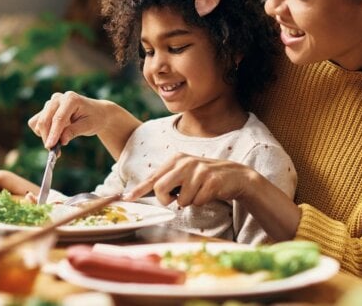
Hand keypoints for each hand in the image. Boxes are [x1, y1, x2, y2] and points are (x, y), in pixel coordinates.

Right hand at [27, 91, 112, 148]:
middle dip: (47, 137)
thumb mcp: (88, 126)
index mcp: (71, 99)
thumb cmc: (94, 118)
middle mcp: (58, 98)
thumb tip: (61, 141)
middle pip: (45, 120)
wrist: (96, 112)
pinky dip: (42, 132)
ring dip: (45, 135)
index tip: (50, 147)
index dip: (53, 133)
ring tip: (58, 143)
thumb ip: (74, 131)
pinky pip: (35, 122)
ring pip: (38, 122)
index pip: (58, 118)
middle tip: (54, 152)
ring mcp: (50, 103)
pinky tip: (54, 136)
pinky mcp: (45, 110)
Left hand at [124, 153, 256, 206]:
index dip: (139, 189)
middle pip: (161, 189)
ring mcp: (199, 171)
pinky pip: (198, 202)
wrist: (235, 175)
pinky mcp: (212, 181)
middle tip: (176, 199)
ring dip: (189, 201)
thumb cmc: (204, 177)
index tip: (127, 198)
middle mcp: (186, 162)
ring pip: (181, 200)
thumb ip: (168, 179)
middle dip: (166, 199)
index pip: (153, 177)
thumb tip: (146, 191)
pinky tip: (209, 192)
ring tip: (198, 192)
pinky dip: (202, 202)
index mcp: (176, 159)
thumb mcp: (185, 173)